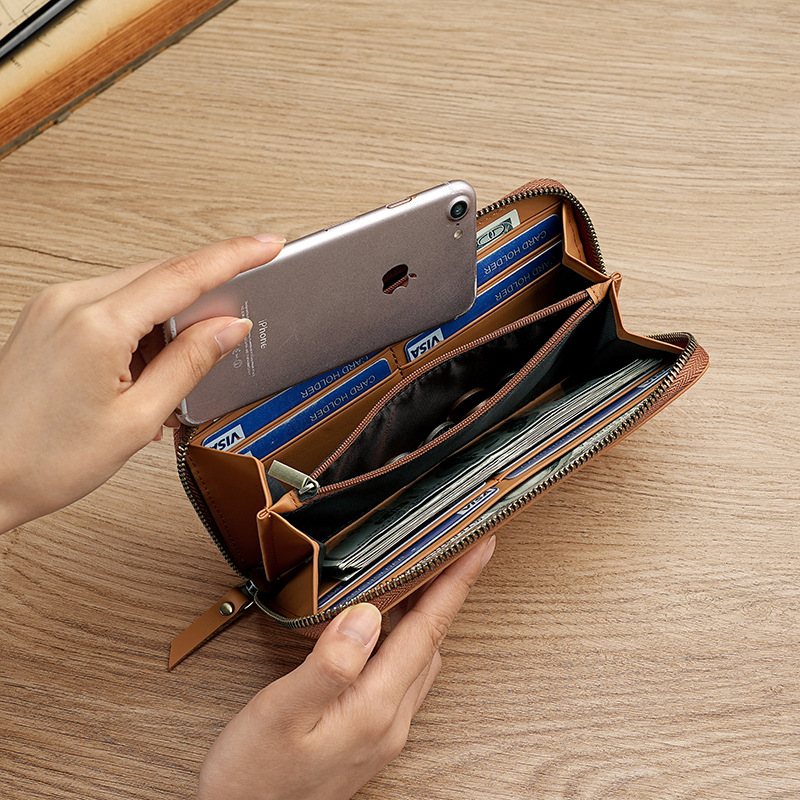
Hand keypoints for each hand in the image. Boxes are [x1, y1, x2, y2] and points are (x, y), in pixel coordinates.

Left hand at [0, 234, 284, 532]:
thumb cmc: (42, 458)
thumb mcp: (136, 419)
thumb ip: (190, 364)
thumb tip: (228, 328)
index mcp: (97, 325)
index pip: (184, 275)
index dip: (234, 257)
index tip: (266, 246)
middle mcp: (70, 303)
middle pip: (161, 278)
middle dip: (202, 301)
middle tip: (224, 338)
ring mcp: (54, 308)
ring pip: (137, 291)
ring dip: (167, 323)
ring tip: (163, 381)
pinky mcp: (47, 319)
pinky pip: (110, 306)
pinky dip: (138, 330)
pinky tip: (140, 371)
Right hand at [197, 535, 495, 799]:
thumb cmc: (254, 776)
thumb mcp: (281, 712)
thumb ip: (329, 664)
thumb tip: (367, 614)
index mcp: (375, 707)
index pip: (428, 630)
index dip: (455, 583)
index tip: (480, 546)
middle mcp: (390, 720)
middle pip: (430, 641)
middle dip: (446, 592)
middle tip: (451, 550)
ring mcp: (382, 731)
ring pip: (418, 659)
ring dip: (426, 616)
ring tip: (423, 579)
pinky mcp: (368, 736)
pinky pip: (401, 676)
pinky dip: (404, 642)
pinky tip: (384, 632)